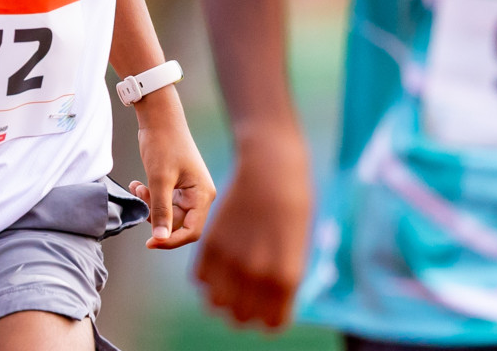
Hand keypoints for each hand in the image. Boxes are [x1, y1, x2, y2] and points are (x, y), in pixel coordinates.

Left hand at [127, 87, 215, 249]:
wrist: (158, 117)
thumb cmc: (163, 144)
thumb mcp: (159, 179)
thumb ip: (160, 210)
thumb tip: (159, 239)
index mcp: (202, 195)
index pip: (191, 231)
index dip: (171, 240)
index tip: (149, 242)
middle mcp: (199, 195)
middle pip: (178, 223)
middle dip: (156, 216)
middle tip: (140, 198)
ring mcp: (187, 190)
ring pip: (168, 212)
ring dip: (150, 204)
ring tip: (137, 188)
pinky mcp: (176, 183)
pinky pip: (163, 200)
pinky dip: (149, 196)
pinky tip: (136, 184)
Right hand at [194, 129, 312, 328]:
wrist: (272, 172)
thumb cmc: (292, 210)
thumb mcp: (297, 254)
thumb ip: (282, 284)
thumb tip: (267, 307)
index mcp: (285, 280)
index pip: (271, 323)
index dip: (268, 319)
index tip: (267, 310)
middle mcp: (257, 275)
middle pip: (240, 318)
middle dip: (244, 312)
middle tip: (247, 298)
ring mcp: (231, 259)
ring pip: (215, 303)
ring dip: (222, 298)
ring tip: (230, 285)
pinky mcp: (211, 243)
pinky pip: (200, 278)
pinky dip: (207, 278)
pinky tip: (220, 266)